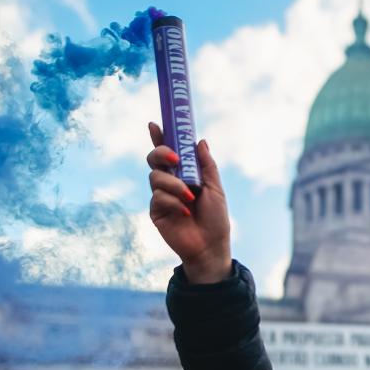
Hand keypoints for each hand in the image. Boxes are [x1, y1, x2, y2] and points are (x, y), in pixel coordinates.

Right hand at [146, 122, 231, 283]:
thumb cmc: (216, 218)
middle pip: (154, 159)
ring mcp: (161, 196)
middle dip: (161, 153)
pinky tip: (184, 212)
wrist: (210, 245)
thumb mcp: (215, 188)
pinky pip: (158, 197)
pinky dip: (173, 202)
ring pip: (156, 177)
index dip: (160, 137)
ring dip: (174, 185)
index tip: (155, 124)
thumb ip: (206, 165)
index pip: (168, 152)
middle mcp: (170, 182)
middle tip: (175, 159)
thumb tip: (200, 141)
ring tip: (190, 198)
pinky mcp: (156, 211)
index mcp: (184, 174)